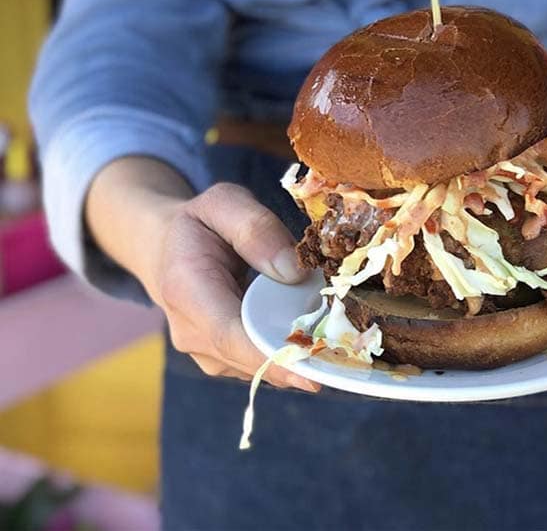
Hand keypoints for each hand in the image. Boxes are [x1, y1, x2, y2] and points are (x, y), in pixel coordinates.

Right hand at [86, 158, 319, 392]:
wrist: (166, 248)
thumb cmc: (200, 224)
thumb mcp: (224, 203)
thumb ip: (257, 229)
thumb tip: (295, 271)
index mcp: (186, 290)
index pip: (230, 335)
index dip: (273, 357)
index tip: (313, 374)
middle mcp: (190, 332)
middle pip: (251, 358)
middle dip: (300, 360)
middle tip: (350, 359)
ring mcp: (206, 352)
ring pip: (260, 365)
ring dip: (298, 356)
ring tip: (339, 343)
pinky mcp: (223, 359)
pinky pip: (261, 362)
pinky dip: (289, 352)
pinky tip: (317, 338)